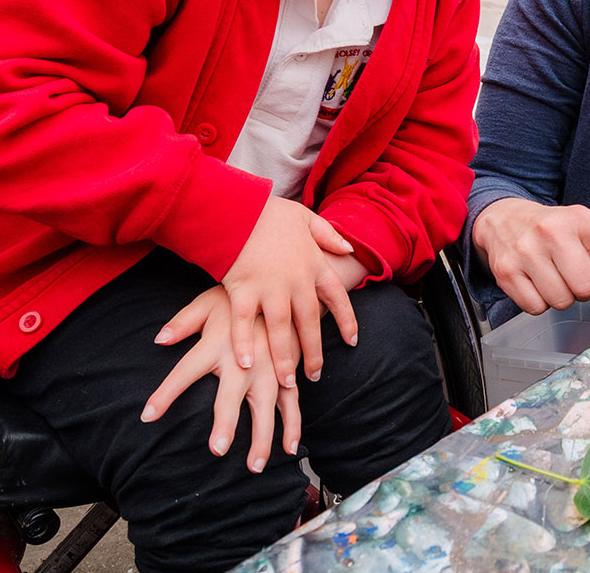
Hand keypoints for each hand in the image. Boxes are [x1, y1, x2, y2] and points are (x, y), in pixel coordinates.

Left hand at [144, 286, 300, 471]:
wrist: (282, 284)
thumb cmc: (239, 298)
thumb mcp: (207, 302)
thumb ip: (183, 322)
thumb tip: (158, 339)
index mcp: (215, 344)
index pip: (183, 372)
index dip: (165, 394)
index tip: (147, 416)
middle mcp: (243, 360)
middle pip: (231, 396)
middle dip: (225, 423)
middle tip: (218, 449)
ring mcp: (269, 368)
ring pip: (267, 408)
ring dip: (263, 438)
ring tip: (254, 466)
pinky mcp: (287, 372)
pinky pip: (291, 402)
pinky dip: (293, 426)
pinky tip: (289, 448)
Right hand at [223, 198, 360, 385]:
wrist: (236, 205)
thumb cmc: (269, 212)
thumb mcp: (306, 218)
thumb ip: (328, 235)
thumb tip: (349, 248)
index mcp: (313, 264)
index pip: (337, 297)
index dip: (346, 320)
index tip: (353, 341)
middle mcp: (295, 280)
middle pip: (310, 322)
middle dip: (314, 351)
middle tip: (315, 376)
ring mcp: (269, 286)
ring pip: (282, 330)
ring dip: (285, 358)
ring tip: (287, 383)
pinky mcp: (242, 288)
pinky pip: (243, 322)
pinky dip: (244, 343)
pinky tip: (247, 364)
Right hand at [471, 198, 589, 317]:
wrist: (503, 219)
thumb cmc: (555, 234)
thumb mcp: (585, 242)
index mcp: (579, 220)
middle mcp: (552, 231)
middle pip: (586, 286)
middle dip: (583, 289)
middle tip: (572, 273)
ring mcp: (526, 250)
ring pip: (560, 301)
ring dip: (561, 297)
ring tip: (552, 275)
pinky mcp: (505, 271)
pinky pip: (535, 308)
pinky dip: (539, 303)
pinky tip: (534, 282)